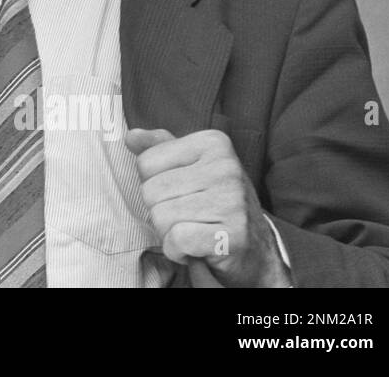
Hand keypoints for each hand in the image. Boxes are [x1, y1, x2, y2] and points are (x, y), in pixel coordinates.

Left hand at [126, 127, 292, 286]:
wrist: (256, 249)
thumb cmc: (216, 203)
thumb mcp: (191, 166)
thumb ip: (160, 148)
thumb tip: (131, 137)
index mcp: (213, 143)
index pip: (146, 163)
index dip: (155, 184)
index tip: (182, 192)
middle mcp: (225, 167)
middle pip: (150, 191)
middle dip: (161, 210)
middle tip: (189, 216)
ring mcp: (231, 200)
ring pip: (160, 216)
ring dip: (169, 232)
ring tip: (194, 229)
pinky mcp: (232, 235)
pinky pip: (176, 240)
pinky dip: (178, 250)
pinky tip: (196, 247)